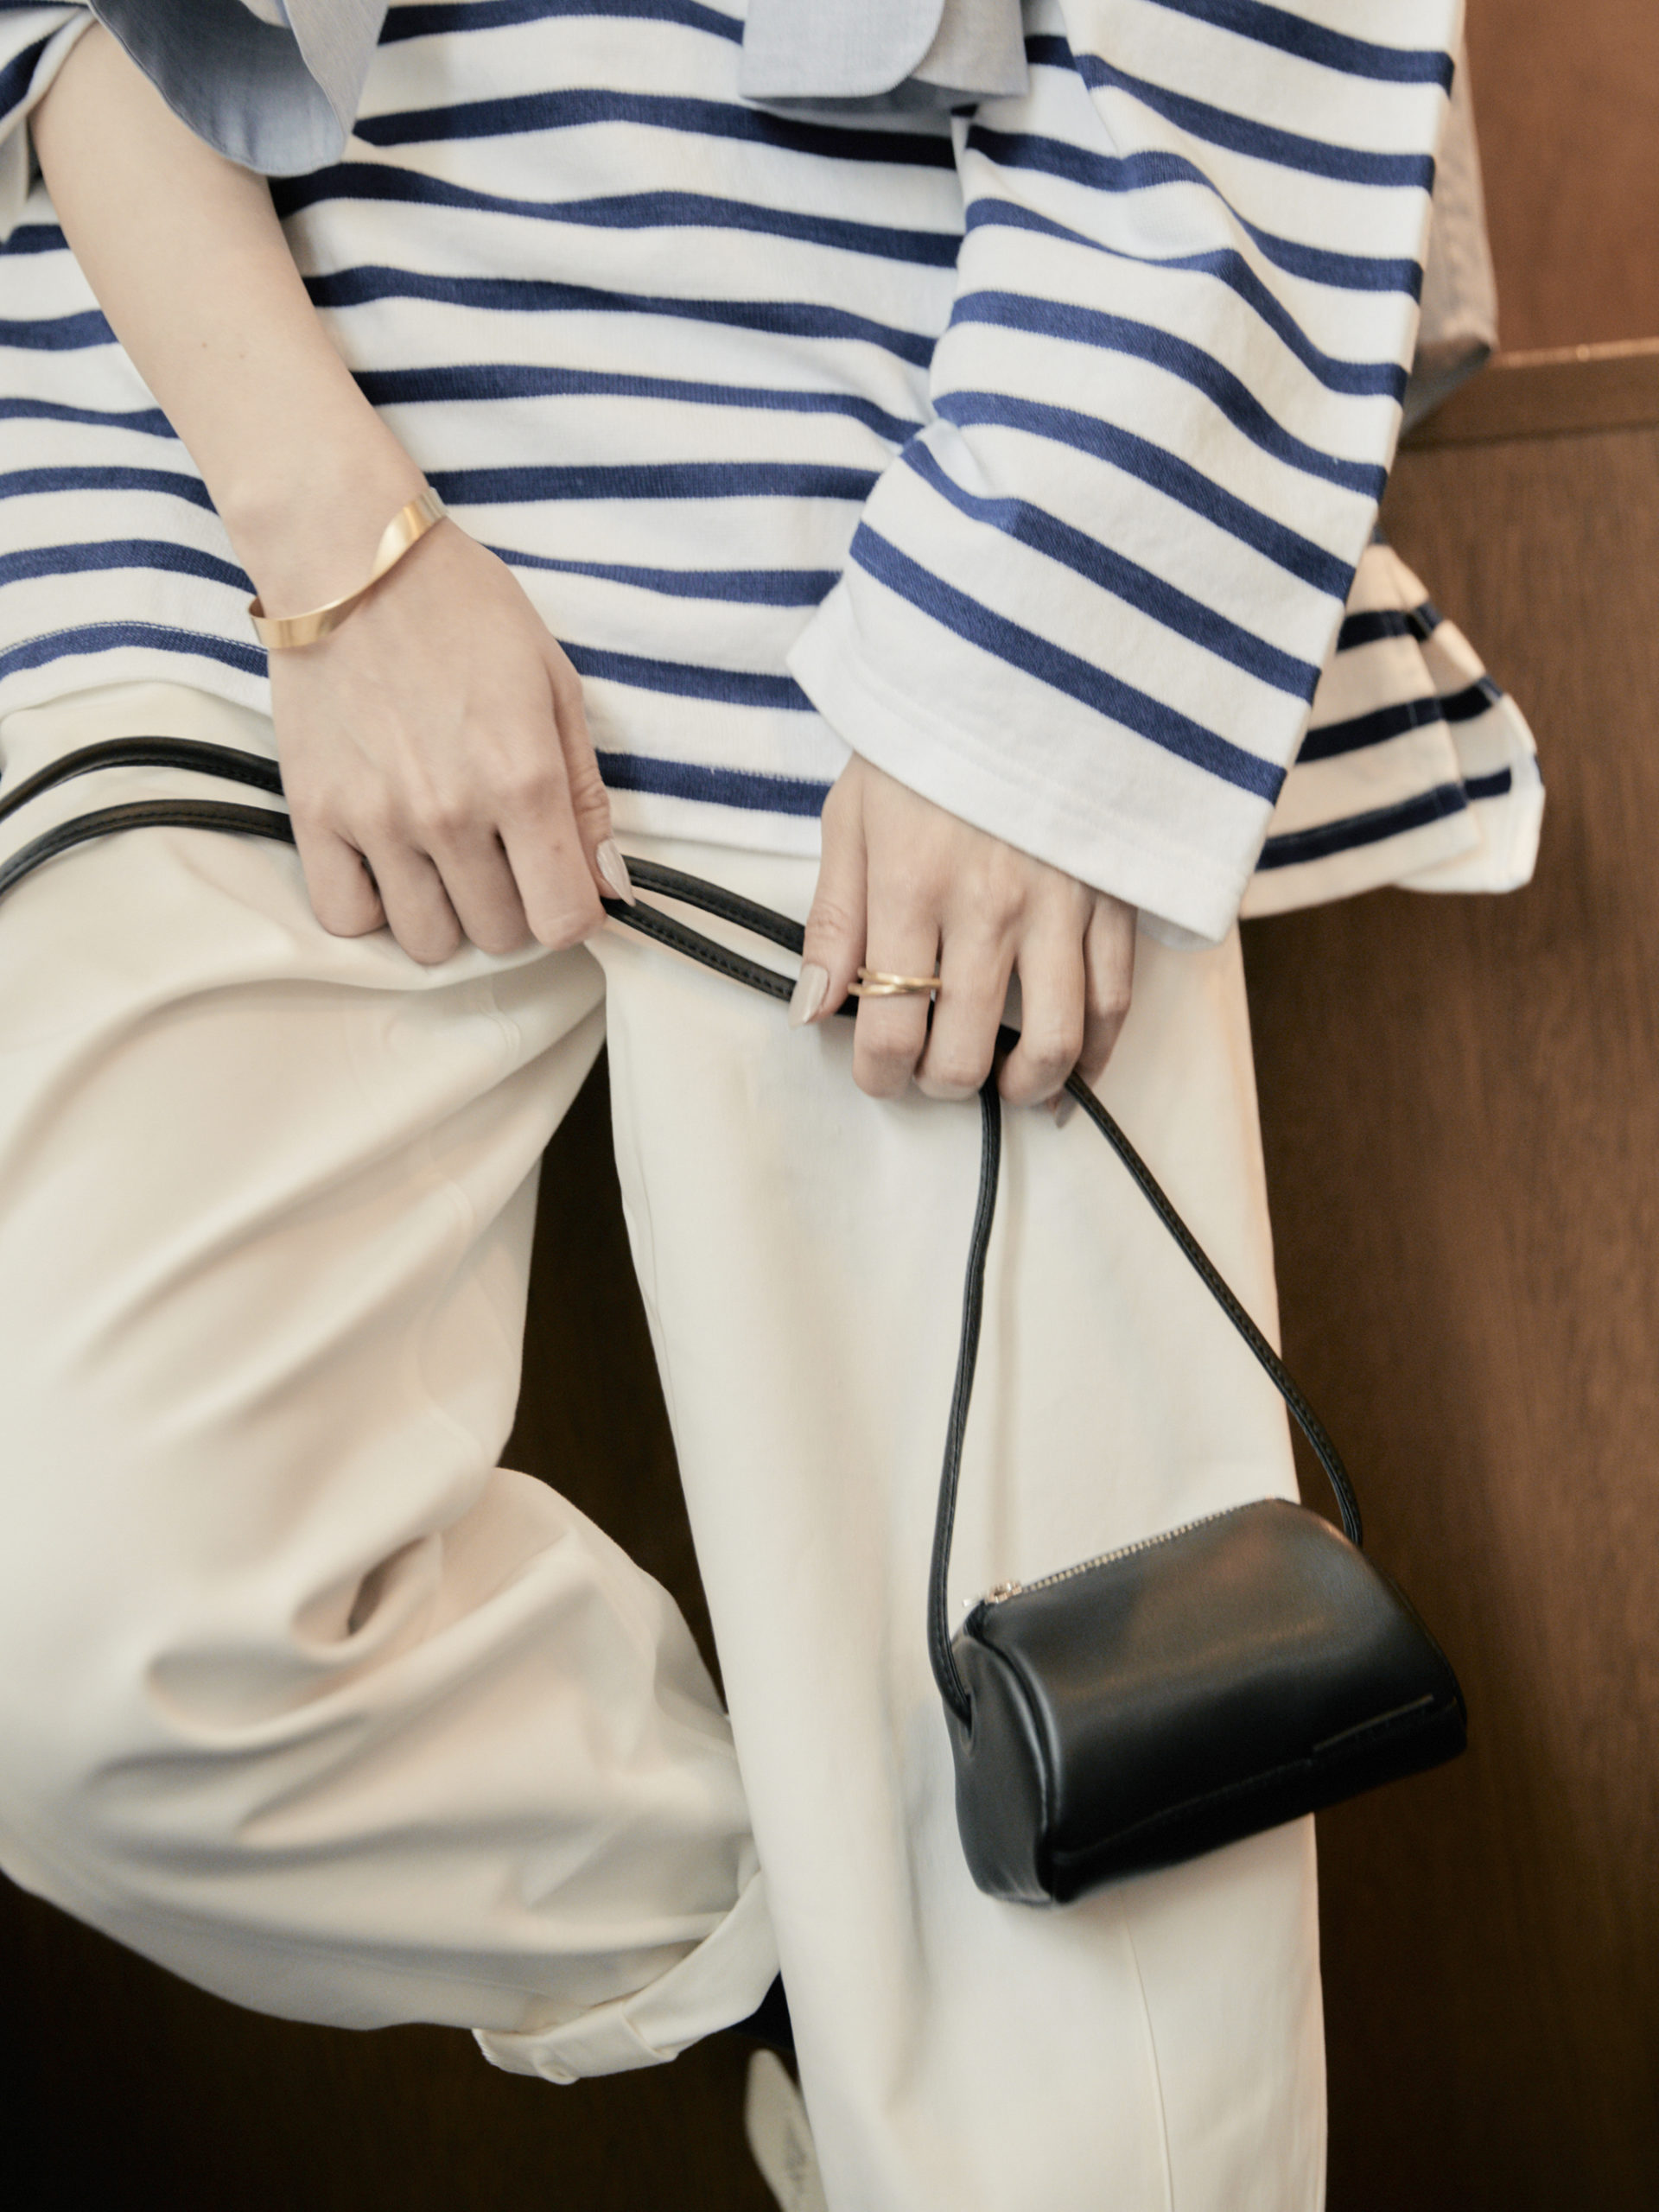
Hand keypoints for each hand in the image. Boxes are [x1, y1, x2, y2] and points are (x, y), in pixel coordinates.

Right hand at [267, 521, 623, 964]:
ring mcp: (377, 820)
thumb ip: (586, 797)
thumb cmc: (464, 610)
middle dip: (513, 904)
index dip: (574, 912)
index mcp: (523, 780)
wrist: (352, 557)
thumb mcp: (556, 688)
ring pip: (428, 942)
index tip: (564, 883)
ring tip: (445, 860)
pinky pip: (346, 918)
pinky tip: (390, 868)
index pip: (564, 919)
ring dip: (447, 913)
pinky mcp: (314, 815)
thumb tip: (609, 886)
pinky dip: (373, 908)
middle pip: (500, 935)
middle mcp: (451, 813)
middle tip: (501, 852)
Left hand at [791, 758, 1134, 1104]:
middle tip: (932, 1074)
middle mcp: (989, 907)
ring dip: (1023, 1086)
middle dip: (941, 1085)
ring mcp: (1061, 904)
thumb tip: (811, 1011)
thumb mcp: (852, 814)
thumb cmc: (925, 742)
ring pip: (1055, 1041)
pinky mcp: (1113, 895)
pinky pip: (1116, 998)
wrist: (1020, 663)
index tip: (878, 1071)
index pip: (892, 1030)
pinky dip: (1095, 1053)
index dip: (880, 1075)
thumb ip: (834, 919)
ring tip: (1002, 1085)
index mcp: (912, 887)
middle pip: (968, 1053)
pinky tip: (1071, 1072)